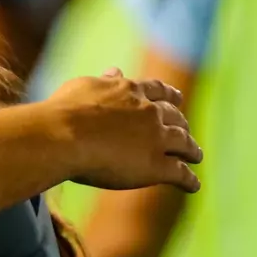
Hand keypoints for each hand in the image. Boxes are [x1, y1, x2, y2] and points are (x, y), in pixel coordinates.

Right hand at [50, 70, 201, 190]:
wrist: (61, 136)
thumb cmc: (63, 112)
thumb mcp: (83, 87)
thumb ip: (104, 81)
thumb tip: (115, 70)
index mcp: (131, 92)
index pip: (158, 91)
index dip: (170, 96)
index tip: (178, 100)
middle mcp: (149, 113)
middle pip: (175, 117)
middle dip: (182, 124)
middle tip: (185, 131)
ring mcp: (155, 139)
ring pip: (184, 143)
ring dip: (192, 150)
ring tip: (195, 156)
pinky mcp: (155, 166)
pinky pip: (179, 173)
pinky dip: (189, 180)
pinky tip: (193, 185)